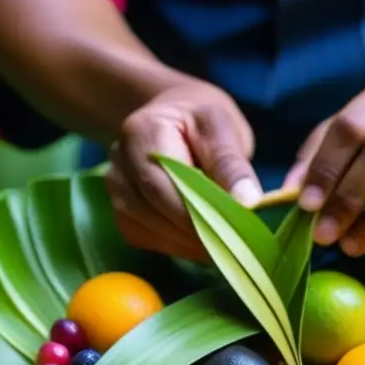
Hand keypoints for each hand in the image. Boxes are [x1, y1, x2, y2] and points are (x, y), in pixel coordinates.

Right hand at [106, 82, 261, 260]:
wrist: (171, 118)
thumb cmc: (199, 122)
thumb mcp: (222, 128)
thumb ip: (231, 165)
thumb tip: (248, 203)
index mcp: (142, 132)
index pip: (167, 183)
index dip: (201, 212)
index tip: (238, 228)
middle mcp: (119, 163)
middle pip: (157, 211)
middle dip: (200, 232)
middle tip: (239, 244)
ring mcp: (116, 190)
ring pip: (152, 231)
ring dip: (191, 243)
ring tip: (226, 242)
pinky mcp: (122, 213)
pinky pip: (147, 239)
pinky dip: (178, 246)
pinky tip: (201, 240)